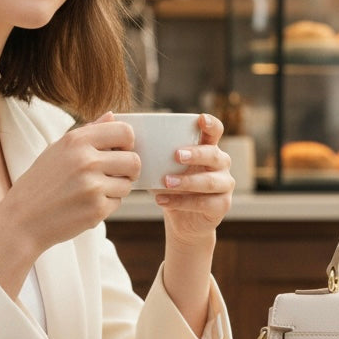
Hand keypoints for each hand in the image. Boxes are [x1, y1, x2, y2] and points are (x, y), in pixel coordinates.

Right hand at [4, 112, 139, 250]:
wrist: (21, 220)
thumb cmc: (40, 182)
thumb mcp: (57, 149)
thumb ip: (88, 132)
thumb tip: (113, 115)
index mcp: (76, 140)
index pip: (125, 132)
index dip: (128, 143)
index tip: (120, 152)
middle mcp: (86, 160)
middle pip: (134, 161)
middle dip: (128, 170)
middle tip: (114, 175)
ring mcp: (92, 186)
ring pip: (127, 185)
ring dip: (116, 189)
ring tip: (92, 191)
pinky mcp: (96, 210)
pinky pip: (117, 203)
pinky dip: (106, 205)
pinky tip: (85, 205)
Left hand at [154, 113, 233, 243]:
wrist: (181, 220)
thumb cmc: (170, 185)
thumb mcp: (161, 167)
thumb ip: (149, 149)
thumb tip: (113, 119)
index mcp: (208, 147)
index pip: (215, 130)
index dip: (210, 123)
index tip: (200, 118)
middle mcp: (221, 164)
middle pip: (214, 154)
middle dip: (196, 154)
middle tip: (176, 155)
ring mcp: (225, 185)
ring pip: (210, 181)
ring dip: (187, 181)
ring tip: (166, 182)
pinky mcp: (222, 205)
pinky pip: (204, 203)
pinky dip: (181, 202)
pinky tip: (162, 200)